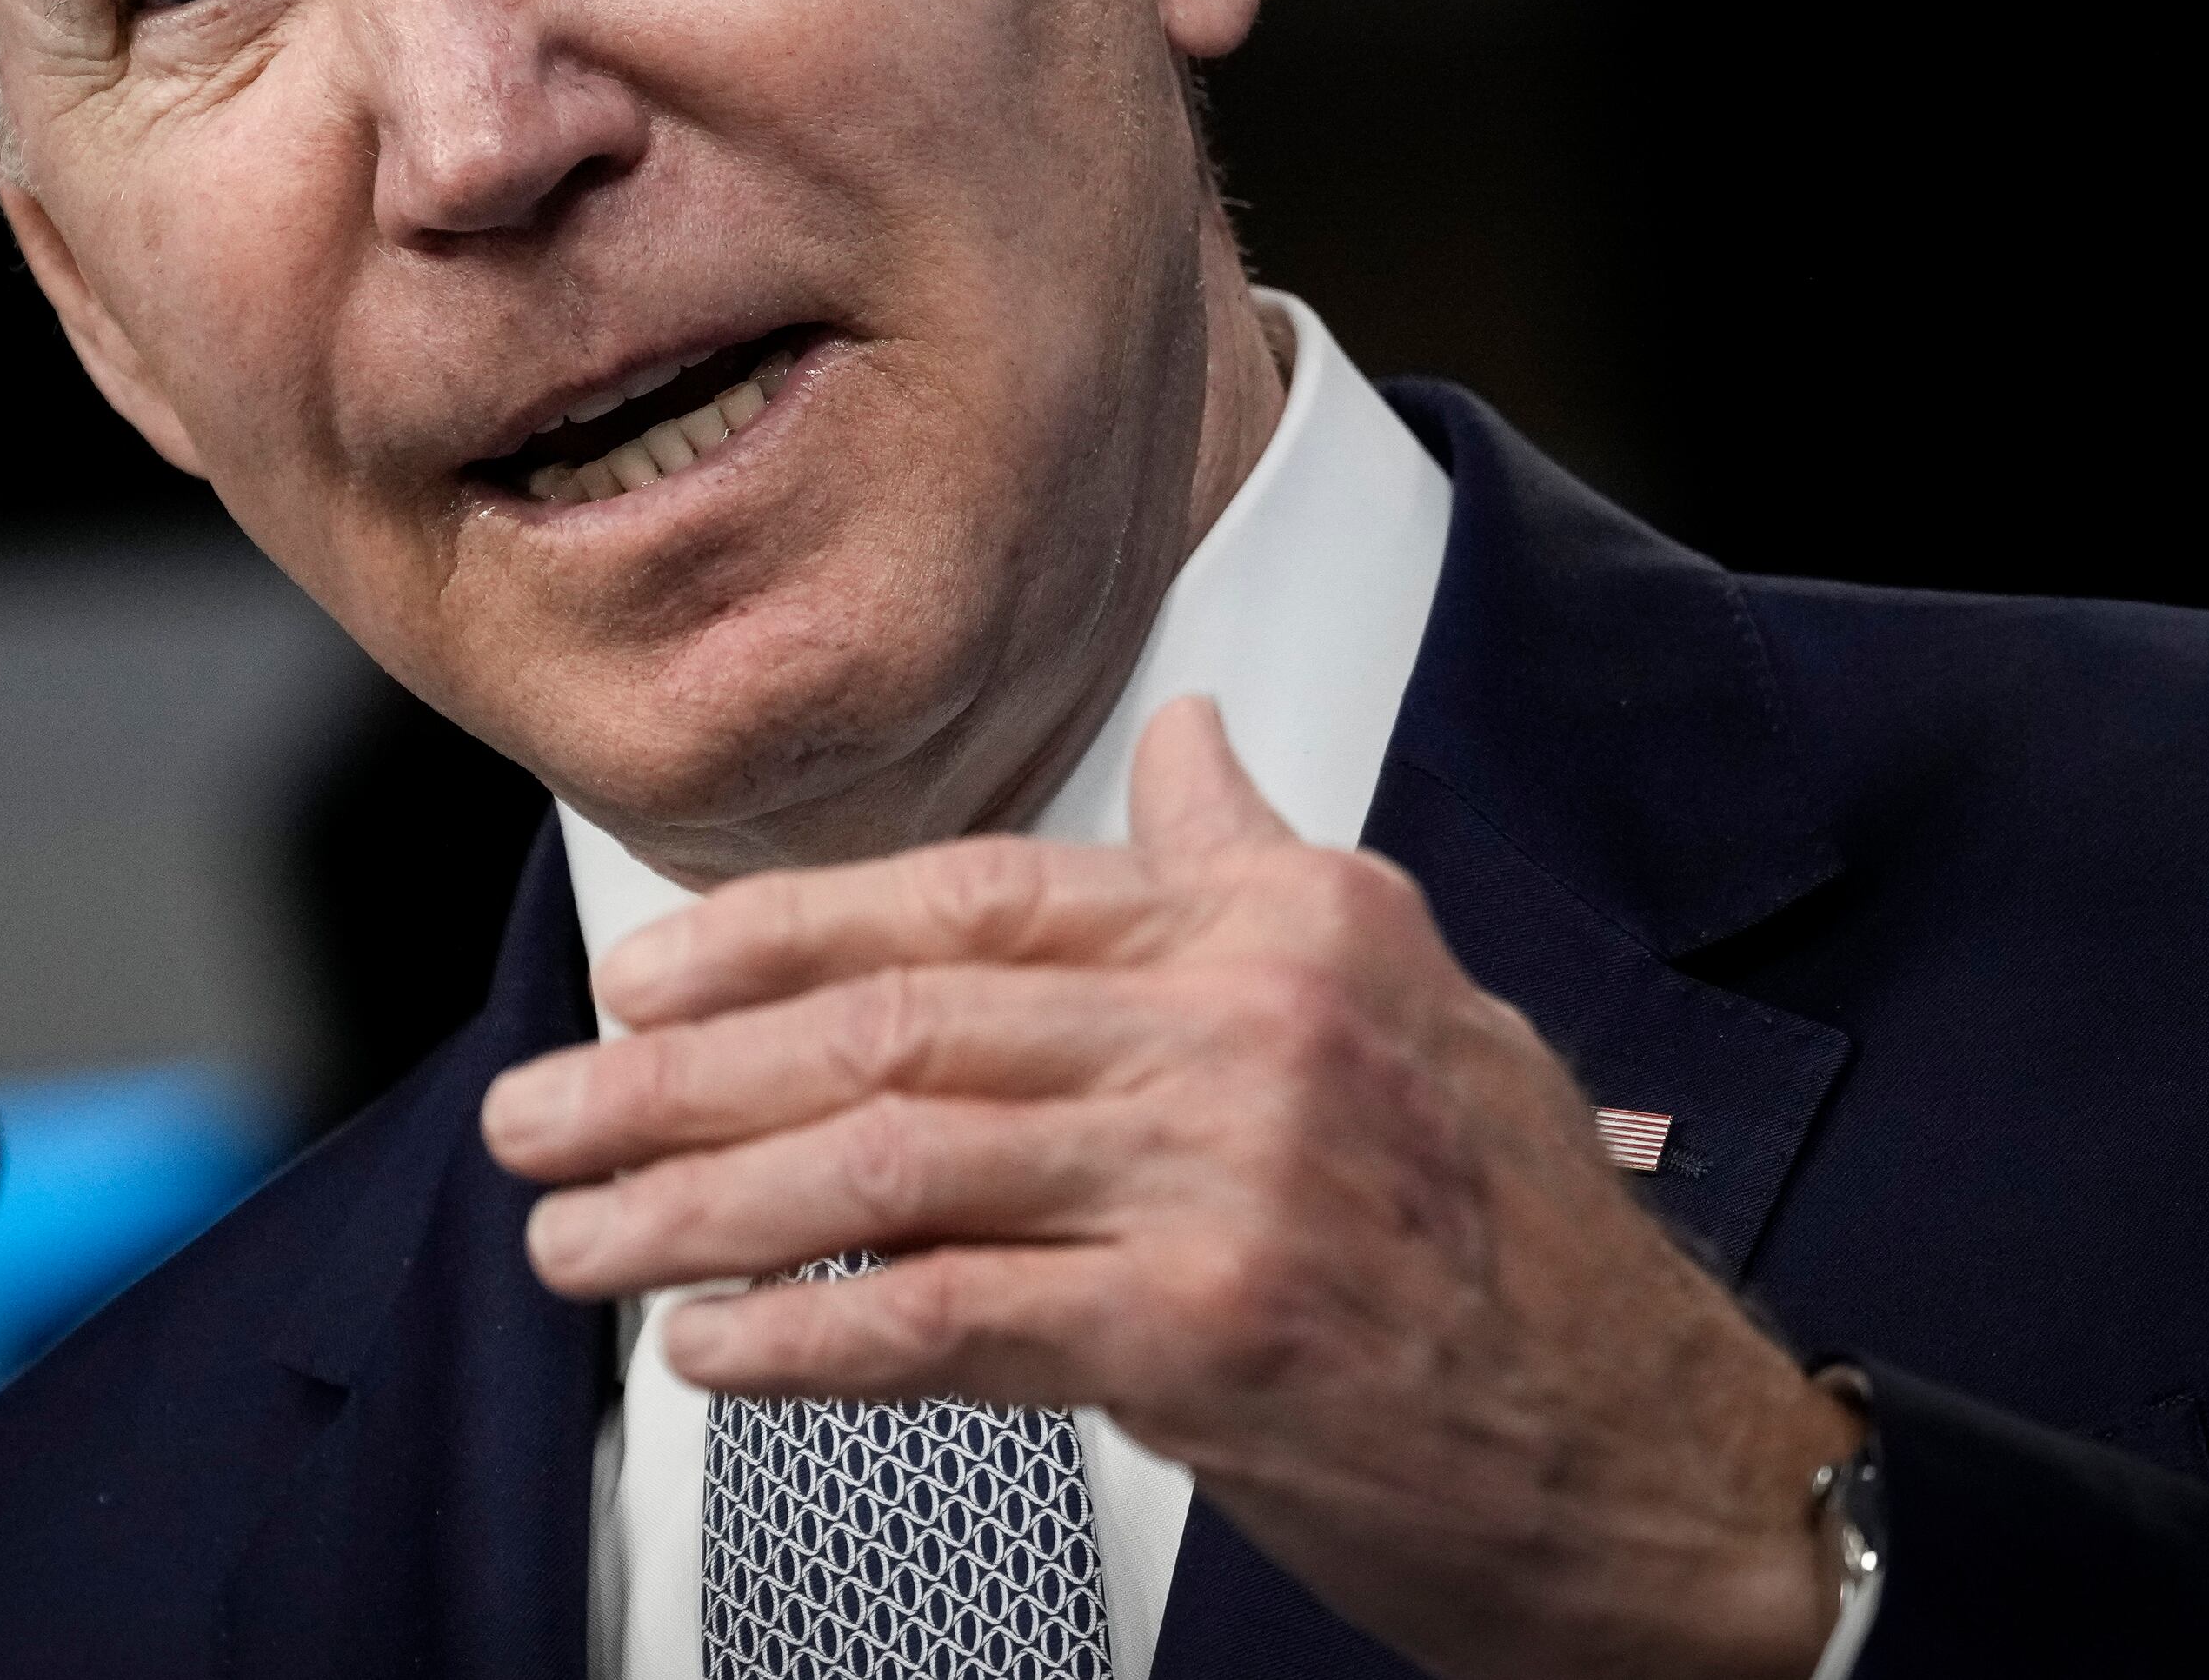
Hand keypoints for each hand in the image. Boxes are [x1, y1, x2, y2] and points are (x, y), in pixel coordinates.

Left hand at [479, 695, 1856, 1679]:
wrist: (1666, 1465)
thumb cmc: (1523, 1251)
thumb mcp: (1410, 1002)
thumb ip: (1258, 868)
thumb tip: (1182, 742)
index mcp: (1277, 927)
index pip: (968, 899)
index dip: (774, 936)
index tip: (641, 982)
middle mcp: (1245, 1029)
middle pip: (894, 1026)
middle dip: (679, 1078)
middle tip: (542, 1112)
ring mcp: (1227, 1180)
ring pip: (891, 1164)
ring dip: (696, 1207)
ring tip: (575, 1235)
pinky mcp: (1209, 1336)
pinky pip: (950, 1319)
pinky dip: (808, 1338)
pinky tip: (711, 1350)